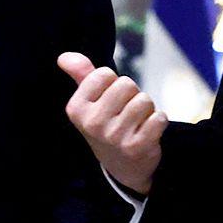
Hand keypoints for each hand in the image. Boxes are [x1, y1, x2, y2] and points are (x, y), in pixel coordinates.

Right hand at [58, 52, 167, 194]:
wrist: (122, 166)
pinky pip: (158, 118)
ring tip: (136, 123)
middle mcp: (92, 123)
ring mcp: (114, 137)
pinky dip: (159, 121)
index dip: (113, 83)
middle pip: (126, 84)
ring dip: (146, 109)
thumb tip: (64, 57)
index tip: (109, 100)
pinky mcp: (137, 147)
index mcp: (76, 109)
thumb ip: (80, 75)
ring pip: (144, 100)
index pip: (104, 74)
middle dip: (132, 95)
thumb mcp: (90, 101)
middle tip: (125, 113)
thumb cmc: (107, 123)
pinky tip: (148, 132)